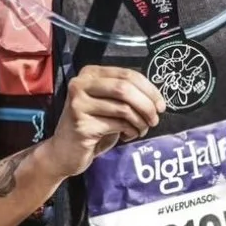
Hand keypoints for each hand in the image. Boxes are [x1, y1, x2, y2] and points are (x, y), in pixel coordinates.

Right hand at [45, 66, 165, 179]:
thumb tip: (156, 98)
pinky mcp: (81, 124)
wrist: (64, 152)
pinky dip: (130, 131)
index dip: (149, 89)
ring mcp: (78, 104)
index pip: (127, 74)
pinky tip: (128, 136)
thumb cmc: (92, 126)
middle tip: (155, 119)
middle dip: (147, 105)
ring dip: (140, 121)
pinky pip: (118, 125)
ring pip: (123, 108)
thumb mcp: (108, 103)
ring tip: (141, 129)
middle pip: (125, 88)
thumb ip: (125, 93)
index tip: (161, 104)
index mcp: (90, 73)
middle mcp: (80, 84)